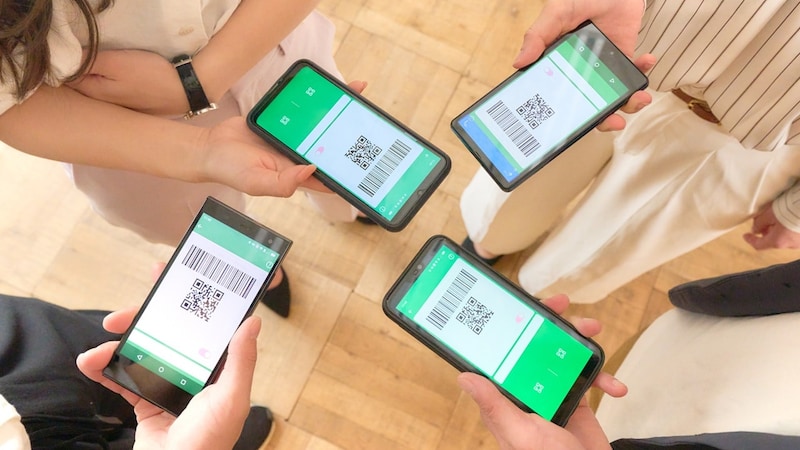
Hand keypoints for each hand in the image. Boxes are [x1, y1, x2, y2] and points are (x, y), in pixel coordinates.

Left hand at [68, 50, 188, 115]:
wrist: (186, 90)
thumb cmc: (150, 76)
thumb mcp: (115, 62)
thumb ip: (86, 61)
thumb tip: (63, 61)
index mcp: (93, 93)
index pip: (65, 77)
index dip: (66, 63)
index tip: (74, 52)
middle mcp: (103, 106)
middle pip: (80, 86)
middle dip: (77, 74)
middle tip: (87, 58)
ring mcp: (119, 109)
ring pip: (98, 92)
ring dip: (96, 81)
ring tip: (105, 68)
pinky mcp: (134, 108)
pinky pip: (114, 96)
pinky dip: (112, 88)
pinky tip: (122, 81)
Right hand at [76, 309, 260, 449]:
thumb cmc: (210, 441)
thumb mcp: (231, 398)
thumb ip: (241, 360)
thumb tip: (252, 322)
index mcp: (217, 366)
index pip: (205, 324)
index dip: (190, 299)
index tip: (171, 277)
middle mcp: (193, 370)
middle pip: (166, 333)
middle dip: (141, 320)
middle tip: (119, 316)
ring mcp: (167, 384)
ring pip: (140, 352)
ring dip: (116, 346)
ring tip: (97, 349)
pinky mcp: (145, 401)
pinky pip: (122, 378)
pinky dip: (104, 370)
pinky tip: (90, 362)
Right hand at [194, 80, 369, 195]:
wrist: (210, 147)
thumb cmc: (231, 170)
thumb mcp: (256, 182)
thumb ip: (283, 182)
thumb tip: (312, 171)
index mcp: (298, 175)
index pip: (331, 177)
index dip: (351, 174)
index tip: (371, 163)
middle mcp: (300, 157)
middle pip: (331, 148)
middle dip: (352, 137)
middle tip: (371, 120)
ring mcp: (292, 139)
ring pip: (321, 127)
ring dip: (337, 114)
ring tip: (357, 97)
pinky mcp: (284, 123)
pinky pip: (304, 113)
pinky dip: (315, 104)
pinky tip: (328, 91)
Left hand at [458, 294, 622, 449]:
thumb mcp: (520, 431)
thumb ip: (494, 405)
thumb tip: (463, 377)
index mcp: (506, 395)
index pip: (506, 351)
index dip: (517, 325)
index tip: (531, 305)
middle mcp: (526, 391)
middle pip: (536, 347)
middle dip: (553, 325)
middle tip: (566, 307)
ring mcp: (551, 395)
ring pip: (563, 357)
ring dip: (581, 344)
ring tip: (595, 333)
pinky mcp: (575, 403)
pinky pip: (587, 380)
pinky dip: (603, 378)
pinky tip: (614, 385)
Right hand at [515, 0, 655, 131]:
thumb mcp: (556, 13)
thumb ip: (538, 35)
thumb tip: (518, 63)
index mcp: (557, 65)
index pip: (556, 97)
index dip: (563, 116)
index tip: (571, 126)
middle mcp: (578, 72)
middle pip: (588, 106)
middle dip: (603, 119)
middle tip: (613, 121)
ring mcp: (601, 68)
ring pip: (613, 97)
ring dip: (629, 103)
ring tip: (639, 99)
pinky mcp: (622, 60)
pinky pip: (633, 75)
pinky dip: (643, 73)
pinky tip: (647, 61)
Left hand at [744, 203, 799, 249]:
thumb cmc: (790, 209)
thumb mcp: (769, 214)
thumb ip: (759, 223)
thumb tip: (755, 230)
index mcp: (778, 241)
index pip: (759, 245)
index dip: (751, 240)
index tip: (746, 236)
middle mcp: (790, 245)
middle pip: (773, 241)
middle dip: (766, 232)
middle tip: (763, 222)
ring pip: (785, 238)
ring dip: (778, 230)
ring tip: (778, 218)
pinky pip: (794, 234)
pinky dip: (788, 229)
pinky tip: (789, 219)